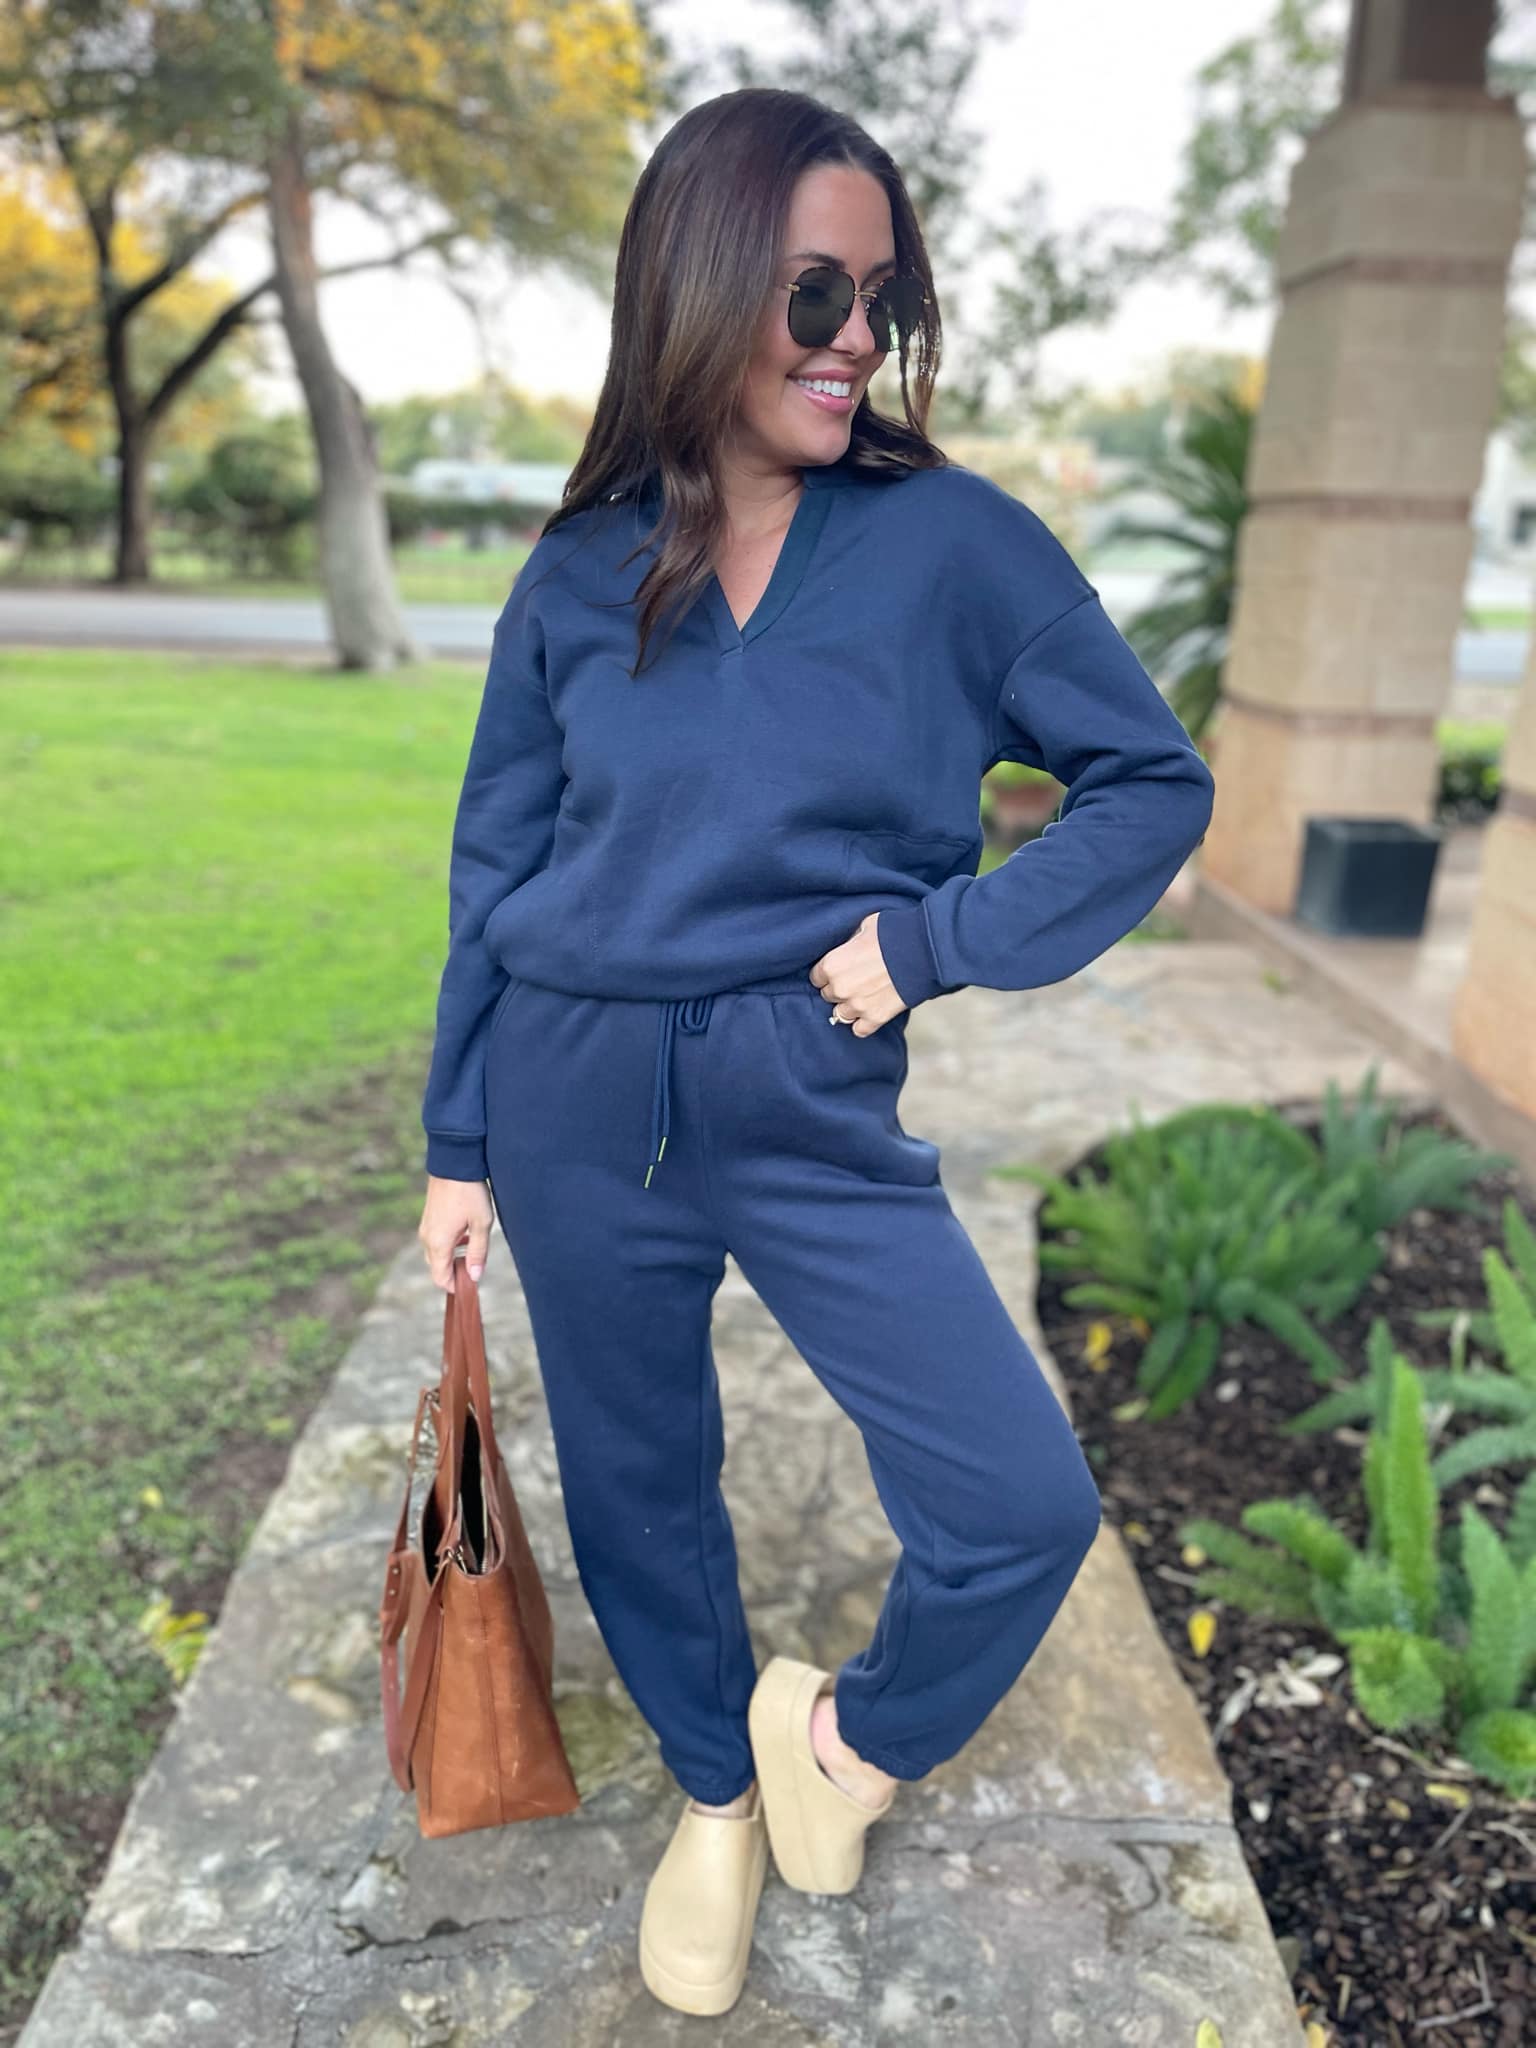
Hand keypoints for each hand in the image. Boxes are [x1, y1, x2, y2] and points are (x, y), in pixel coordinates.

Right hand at [419, 1175, 494, 1291]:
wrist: (454, 1162)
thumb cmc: (470, 1192)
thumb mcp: (481, 1223)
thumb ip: (478, 1252)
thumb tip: (474, 1277)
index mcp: (438, 1243)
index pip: (440, 1279)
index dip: (456, 1286)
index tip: (473, 1283)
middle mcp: (426, 1238)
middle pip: (438, 1268)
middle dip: (456, 1272)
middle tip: (477, 1265)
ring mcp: (425, 1227)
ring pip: (436, 1254)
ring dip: (453, 1257)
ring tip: (474, 1247)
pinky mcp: (428, 1218)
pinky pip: (435, 1241)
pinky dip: (449, 1245)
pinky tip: (466, 1235)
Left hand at [809, 912, 909, 1034]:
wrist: (924, 950)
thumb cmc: (894, 933)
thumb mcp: (863, 927)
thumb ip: (848, 943)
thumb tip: (846, 949)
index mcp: (832, 965)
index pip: (816, 977)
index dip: (828, 973)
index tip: (839, 970)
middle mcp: (840, 988)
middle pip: (828, 995)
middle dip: (839, 989)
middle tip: (856, 980)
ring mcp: (857, 1006)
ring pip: (841, 1014)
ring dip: (850, 1007)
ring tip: (864, 996)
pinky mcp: (876, 1018)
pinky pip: (859, 1030)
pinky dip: (863, 1023)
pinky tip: (870, 1011)